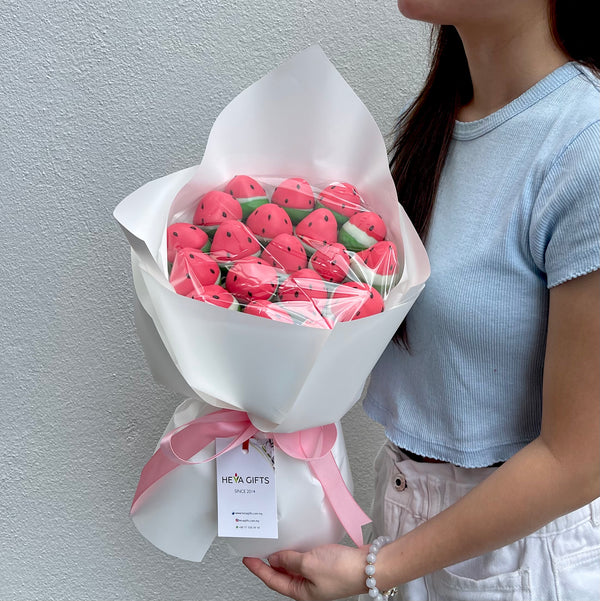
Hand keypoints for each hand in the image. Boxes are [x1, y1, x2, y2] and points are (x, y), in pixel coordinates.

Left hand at [242, 543, 368, 600]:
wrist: (369, 566)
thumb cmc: (343, 570)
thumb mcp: (308, 563)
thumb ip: (289, 560)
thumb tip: (275, 558)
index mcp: (302, 593)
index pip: (273, 580)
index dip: (258, 569)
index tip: (247, 559)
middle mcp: (309, 587)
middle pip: (282, 576)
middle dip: (268, 564)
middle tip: (257, 551)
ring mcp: (318, 577)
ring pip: (294, 567)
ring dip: (283, 557)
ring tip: (273, 546)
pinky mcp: (327, 566)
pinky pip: (306, 560)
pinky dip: (298, 552)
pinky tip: (297, 543)